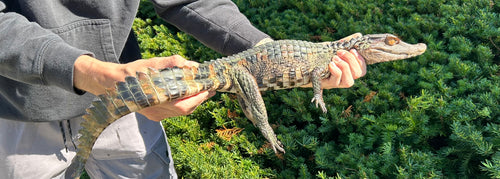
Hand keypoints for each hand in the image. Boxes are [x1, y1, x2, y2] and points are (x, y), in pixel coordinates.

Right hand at [73, 55, 214, 120]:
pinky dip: (183, 103)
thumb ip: (174, 64)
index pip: (186, 103)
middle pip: (186, 109)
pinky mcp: (154, 116)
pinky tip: (186, 94)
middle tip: (210, 89)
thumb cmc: (134, 72)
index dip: (200, 96)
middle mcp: (158, 111)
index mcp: (159, 99)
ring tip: (201, 90)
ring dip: (193, 102)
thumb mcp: (154, 64)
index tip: (210, 88)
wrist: (114, 84)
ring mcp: (156, 116)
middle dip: (200, 99)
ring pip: (181, 112)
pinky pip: (174, 112)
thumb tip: (193, 66)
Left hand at [301, 33, 366, 88]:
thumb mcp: (332, 48)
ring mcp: (335, 84)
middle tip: (340, 52)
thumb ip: (344, 43)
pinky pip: (335, 81)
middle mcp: (343, 79)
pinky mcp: (326, 85)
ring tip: (334, 58)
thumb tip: (358, 35)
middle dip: (351, 61)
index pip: (361, 70)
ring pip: (349, 82)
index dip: (360, 61)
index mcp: (347, 71)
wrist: (301, 63)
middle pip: (357, 74)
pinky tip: (330, 64)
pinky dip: (335, 71)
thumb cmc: (318, 56)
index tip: (353, 50)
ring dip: (344, 67)